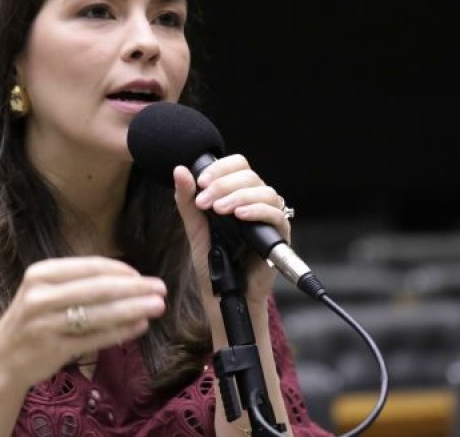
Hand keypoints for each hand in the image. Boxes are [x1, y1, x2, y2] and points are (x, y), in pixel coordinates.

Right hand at [0, 257, 166, 387]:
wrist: (1, 361)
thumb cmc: (32, 321)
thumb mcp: (45, 292)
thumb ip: (79, 283)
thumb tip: (129, 279)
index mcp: (41, 273)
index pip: (90, 267)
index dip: (121, 271)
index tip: (144, 276)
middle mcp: (40, 295)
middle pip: (99, 288)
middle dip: (135, 288)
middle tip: (161, 289)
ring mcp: (46, 323)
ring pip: (99, 314)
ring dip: (134, 309)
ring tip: (157, 307)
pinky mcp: (53, 348)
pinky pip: (95, 338)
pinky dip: (120, 332)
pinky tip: (139, 327)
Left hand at [173, 154, 291, 306]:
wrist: (224, 293)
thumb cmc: (213, 261)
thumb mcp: (195, 227)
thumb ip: (187, 200)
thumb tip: (179, 170)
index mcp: (238, 194)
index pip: (238, 165)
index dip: (220, 168)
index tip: (200, 183)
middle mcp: (256, 201)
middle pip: (250, 175)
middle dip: (224, 184)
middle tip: (205, 202)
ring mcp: (269, 218)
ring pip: (265, 191)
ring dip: (239, 196)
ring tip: (219, 210)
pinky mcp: (280, 235)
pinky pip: (276, 214)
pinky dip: (258, 210)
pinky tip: (240, 216)